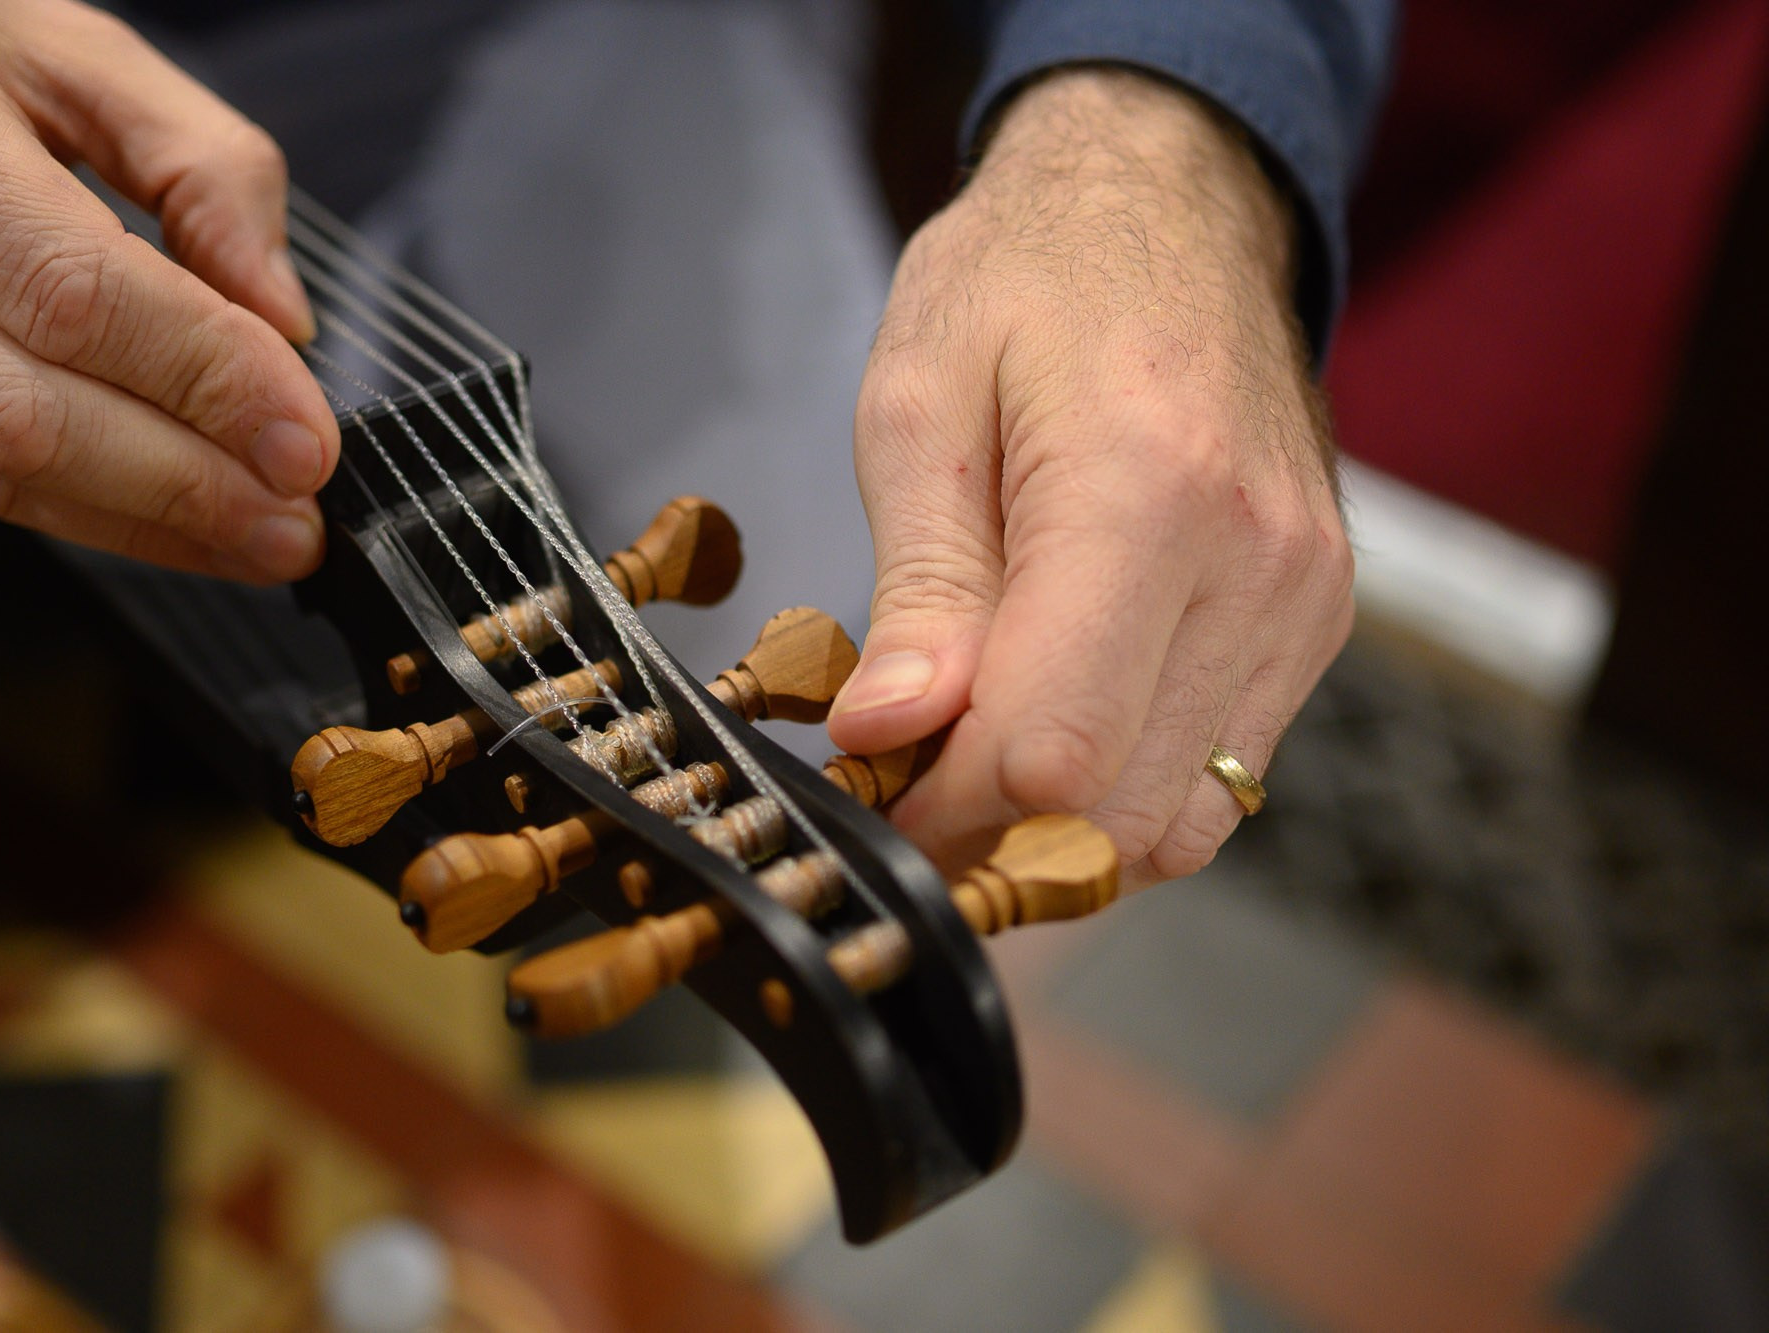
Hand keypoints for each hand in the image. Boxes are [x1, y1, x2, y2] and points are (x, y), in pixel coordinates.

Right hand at [0, 0, 337, 579]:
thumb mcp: (59, 39)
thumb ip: (199, 161)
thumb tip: (279, 314)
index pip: (72, 291)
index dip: (204, 378)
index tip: (305, 439)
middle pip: (25, 413)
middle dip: (185, 483)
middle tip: (298, 519)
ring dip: (141, 523)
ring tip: (256, 537)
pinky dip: (73, 511)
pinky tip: (163, 519)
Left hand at [828, 69, 1353, 889]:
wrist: (1173, 205)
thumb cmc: (1026, 281)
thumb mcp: (919, 405)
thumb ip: (918, 588)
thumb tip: (886, 736)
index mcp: (1146, 493)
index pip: (1052, 750)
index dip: (942, 808)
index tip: (871, 791)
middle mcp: (1256, 562)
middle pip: (1117, 808)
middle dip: (991, 830)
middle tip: (904, 781)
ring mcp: (1305, 599)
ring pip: (1180, 820)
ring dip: (1063, 828)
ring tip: (975, 752)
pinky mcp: (1317, 620)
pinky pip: (1223, 778)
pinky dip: (1129, 791)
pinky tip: (1059, 724)